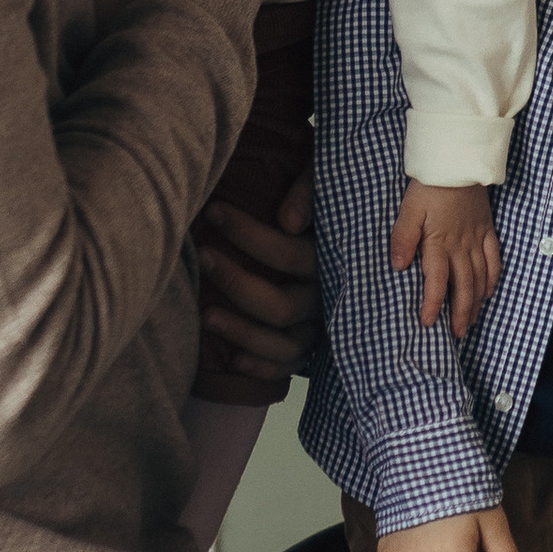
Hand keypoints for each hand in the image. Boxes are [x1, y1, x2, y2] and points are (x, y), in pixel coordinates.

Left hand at [196, 168, 320, 394]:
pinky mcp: (309, 349)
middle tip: (202, 257)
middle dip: (237, 283)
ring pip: (284, 345)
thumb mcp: (323, 182)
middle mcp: (326, 298)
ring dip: (242, 333)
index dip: (249, 234)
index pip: (289, 254)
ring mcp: (317, 327)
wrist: (350, 237)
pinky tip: (234, 359)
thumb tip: (288, 221)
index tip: (214, 212)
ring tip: (205, 315)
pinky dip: (262, 368)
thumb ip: (310, 192)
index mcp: (330, 259)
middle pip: (281, 306)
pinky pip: (288, 369)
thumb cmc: (322, 206)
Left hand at [389, 179, 502, 338]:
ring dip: (475, 302)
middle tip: (456, 334)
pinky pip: (494, 259)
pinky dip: (492, 278)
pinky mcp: (487, 229)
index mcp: (439, 243)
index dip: (433, 304)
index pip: (437, 281)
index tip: (428, 322)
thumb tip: (398, 267)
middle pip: (463, 286)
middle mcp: (461, 246)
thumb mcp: (408, 210)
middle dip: (460, 313)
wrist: (458, 161)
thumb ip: (403, 239)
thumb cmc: (430, 185)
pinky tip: (488, 292)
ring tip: (470, 321)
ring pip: (480, 277)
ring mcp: (477, 239)